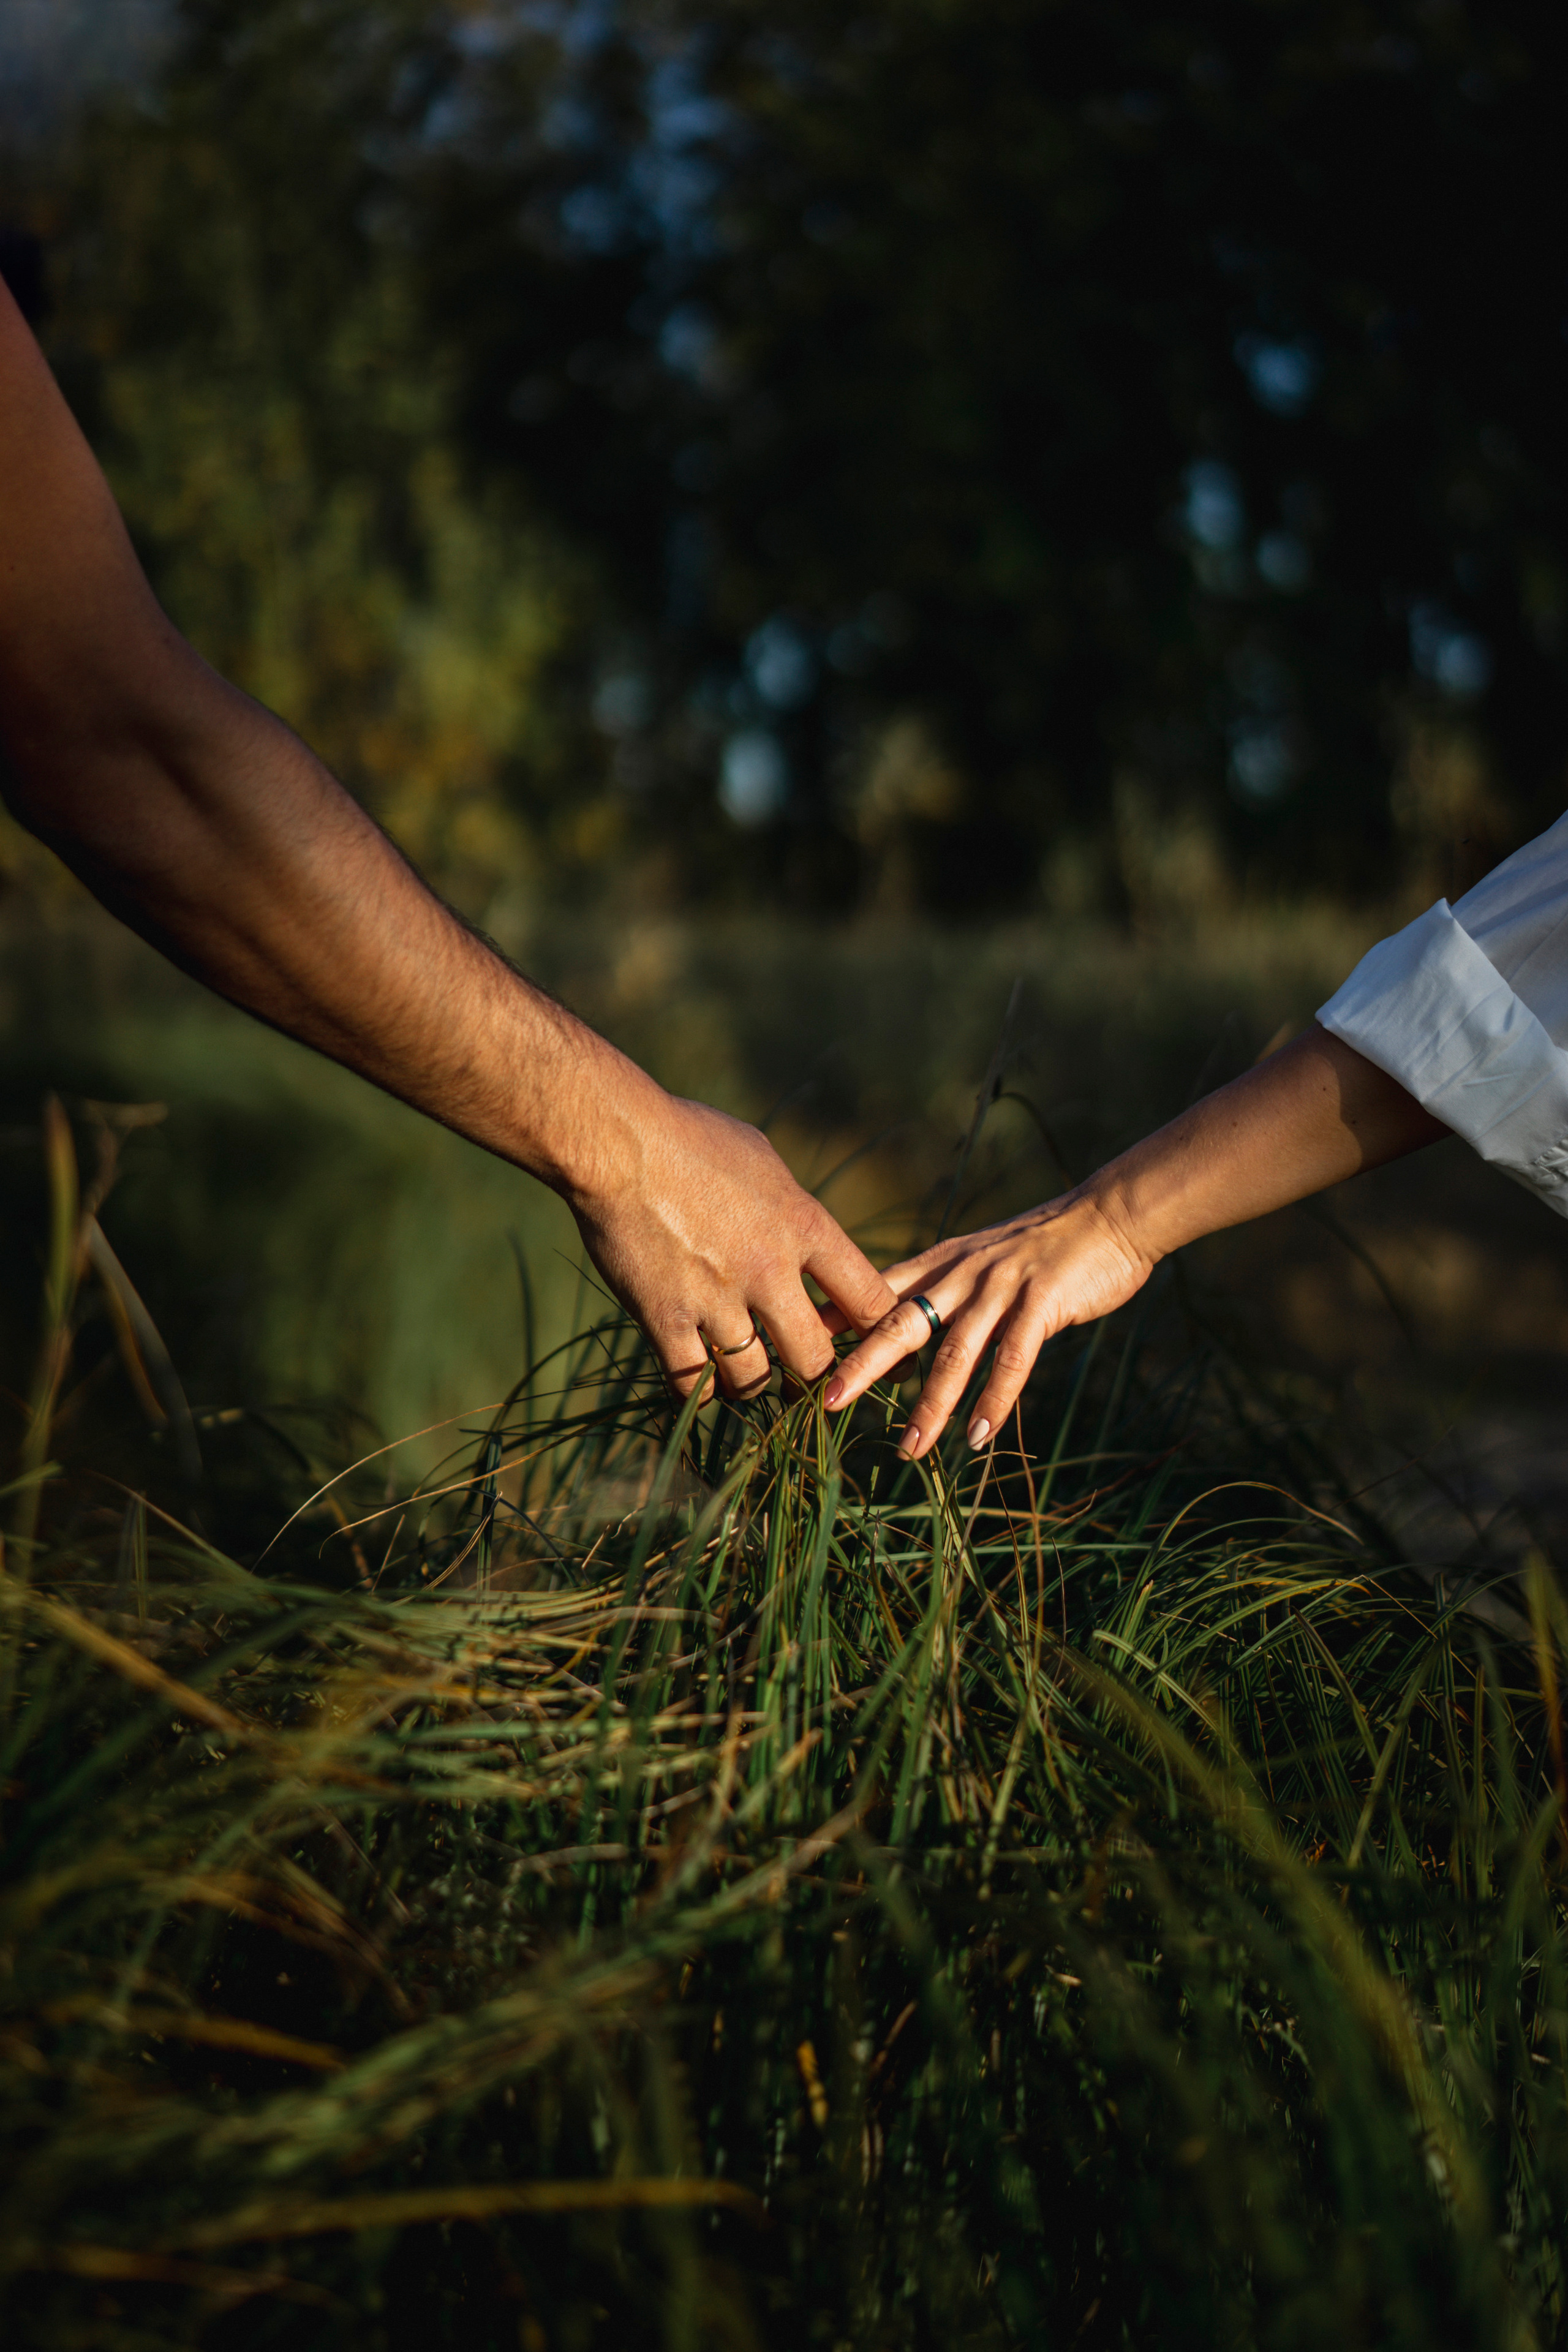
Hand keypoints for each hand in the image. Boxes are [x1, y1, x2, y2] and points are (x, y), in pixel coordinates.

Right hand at [570, 1092, 895, 1398]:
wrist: (617, 1141)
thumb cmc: (689, 1136)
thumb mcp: (762, 1159)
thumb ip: (790, 1205)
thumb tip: (802, 1233)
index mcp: (803, 1226)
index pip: (870, 1298)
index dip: (883, 1335)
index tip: (886, 1355)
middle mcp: (768, 1269)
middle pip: (814, 1359)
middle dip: (812, 1380)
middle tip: (801, 1382)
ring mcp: (716, 1298)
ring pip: (753, 1379)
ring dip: (752, 1385)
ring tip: (743, 1377)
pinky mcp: (665, 1317)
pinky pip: (692, 1384)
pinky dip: (699, 1391)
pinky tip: (697, 1380)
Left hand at [822, 1191, 1153, 1455]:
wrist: (1108, 1215)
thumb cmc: (1042, 1248)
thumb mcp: (978, 1260)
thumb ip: (940, 1291)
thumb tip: (895, 1327)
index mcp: (940, 1263)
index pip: (875, 1292)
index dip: (834, 1321)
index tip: (793, 1352)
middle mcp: (961, 1273)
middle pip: (899, 1323)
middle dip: (861, 1365)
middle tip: (826, 1403)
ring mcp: (1000, 1287)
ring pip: (954, 1353)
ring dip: (930, 1406)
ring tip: (909, 1448)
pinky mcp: (1041, 1302)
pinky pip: (1012, 1360)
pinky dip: (994, 1401)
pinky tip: (978, 1437)